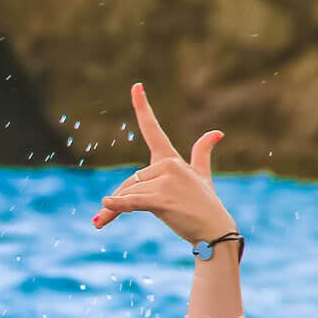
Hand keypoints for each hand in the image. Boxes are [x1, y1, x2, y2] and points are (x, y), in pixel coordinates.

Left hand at [91, 83, 235, 243]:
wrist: (215, 231)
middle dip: (118, 199)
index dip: (143, 107)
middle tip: (101, 219)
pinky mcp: (162, 199)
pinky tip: (104, 205)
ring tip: (105, 223)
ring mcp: (166, 181)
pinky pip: (132, 201)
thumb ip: (202, 154)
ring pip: (129, 193)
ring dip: (113, 210)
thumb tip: (216, 132)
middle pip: (130, 181)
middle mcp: (168, 165)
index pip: (153, 130)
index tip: (136, 86)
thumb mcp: (202, 176)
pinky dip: (116, 205)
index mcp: (171, 159)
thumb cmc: (205, 204)